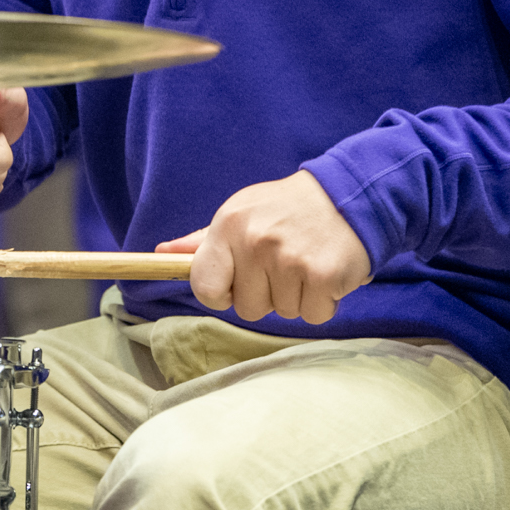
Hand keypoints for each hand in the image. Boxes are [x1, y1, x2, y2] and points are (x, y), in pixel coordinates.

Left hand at [155, 170, 371, 324]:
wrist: (346, 194)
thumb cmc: (285, 209)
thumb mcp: (240, 213)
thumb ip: (203, 242)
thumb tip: (162, 254)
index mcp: (229, 226)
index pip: (204, 287)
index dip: (221, 293)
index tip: (237, 282)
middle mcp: (256, 242)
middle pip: (247, 308)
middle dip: (265, 294)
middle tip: (282, 263)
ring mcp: (290, 260)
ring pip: (282, 313)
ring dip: (296, 296)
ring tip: (305, 262)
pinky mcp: (324, 276)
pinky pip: (313, 315)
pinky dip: (322, 301)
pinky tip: (324, 272)